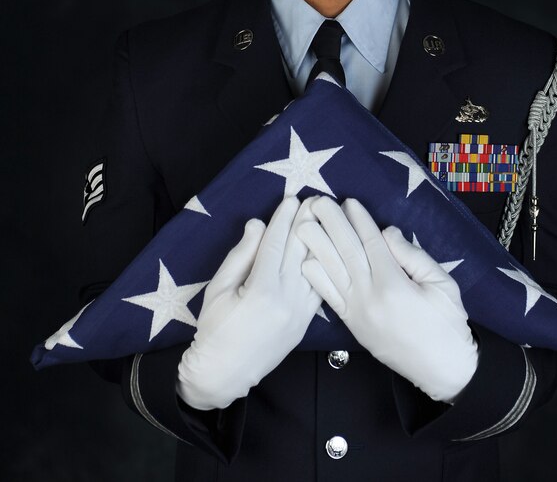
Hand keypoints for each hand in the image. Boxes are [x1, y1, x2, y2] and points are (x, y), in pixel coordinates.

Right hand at [177, 196, 320, 409]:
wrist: (224, 374)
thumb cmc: (214, 330)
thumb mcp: (218, 289)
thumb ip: (240, 255)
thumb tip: (257, 224)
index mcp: (262, 290)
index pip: (276, 244)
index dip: (284, 219)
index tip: (291, 198)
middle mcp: (287, 300)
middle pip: (300, 251)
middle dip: (307, 222)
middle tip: (316, 199)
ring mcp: (300, 313)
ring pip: (315, 268)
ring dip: (320, 241)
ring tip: (325, 219)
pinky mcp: (306, 323)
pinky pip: (319, 289)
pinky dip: (323, 267)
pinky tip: (327, 251)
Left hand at [297, 196, 478, 402]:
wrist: (443, 372)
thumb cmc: (448, 325)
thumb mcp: (442, 284)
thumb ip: (413, 256)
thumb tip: (386, 232)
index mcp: (394, 284)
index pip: (371, 243)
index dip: (359, 220)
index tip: (348, 201)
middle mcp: (370, 297)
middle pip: (346, 252)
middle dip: (331, 224)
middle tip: (317, 202)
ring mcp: (357, 313)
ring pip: (331, 272)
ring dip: (316, 246)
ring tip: (303, 224)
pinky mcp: (352, 325)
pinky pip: (328, 298)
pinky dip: (315, 278)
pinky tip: (305, 261)